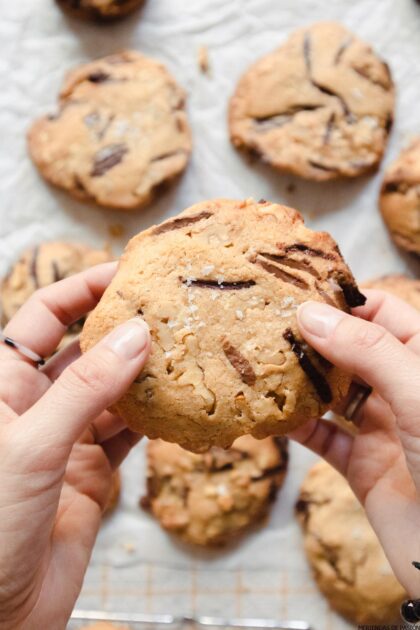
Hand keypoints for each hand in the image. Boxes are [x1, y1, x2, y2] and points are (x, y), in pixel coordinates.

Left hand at [0, 263, 150, 629]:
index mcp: (3, 386)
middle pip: (83, 348)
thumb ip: (86, 388)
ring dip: (144, 372)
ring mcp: (66, 438)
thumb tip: (135, 334)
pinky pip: (127, 431)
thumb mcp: (33, 445)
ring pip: (111, 389)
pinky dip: (153, 416)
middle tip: (168, 308)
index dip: (80, 289)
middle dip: (121, 327)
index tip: (125, 272)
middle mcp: (35, 405)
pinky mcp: (92, 472)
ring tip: (183, 349)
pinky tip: (178, 402)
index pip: (41, 316)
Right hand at [290, 291, 419, 596]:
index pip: (384, 315)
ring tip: (261, 364)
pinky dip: (297, 427)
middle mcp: (405, 392)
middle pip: (352, 352)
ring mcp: (384, 430)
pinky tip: (270, 415)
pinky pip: (323, 439)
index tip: (299, 295)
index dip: (344, 302)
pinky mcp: (364, 468)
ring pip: (333, 394)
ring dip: (300, 381)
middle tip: (267, 327)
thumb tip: (311, 314)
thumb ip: (368, 351)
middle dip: (314, 339)